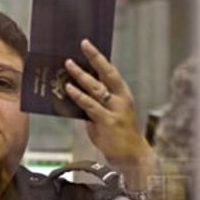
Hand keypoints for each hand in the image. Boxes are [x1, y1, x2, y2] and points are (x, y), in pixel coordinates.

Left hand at [63, 39, 152, 172]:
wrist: (131, 156)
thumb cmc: (118, 134)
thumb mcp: (110, 113)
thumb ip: (96, 102)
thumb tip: (77, 89)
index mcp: (123, 94)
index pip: (110, 71)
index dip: (98, 57)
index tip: (86, 44)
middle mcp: (121, 99)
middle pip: (106, 74)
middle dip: (92, 59)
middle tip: (79, 47)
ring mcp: (114, 110)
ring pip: (96, 88)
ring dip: (81, 75)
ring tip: (68, 64)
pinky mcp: (107, 122)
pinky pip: (90, 106)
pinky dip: (78, 96)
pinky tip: (69, 89)